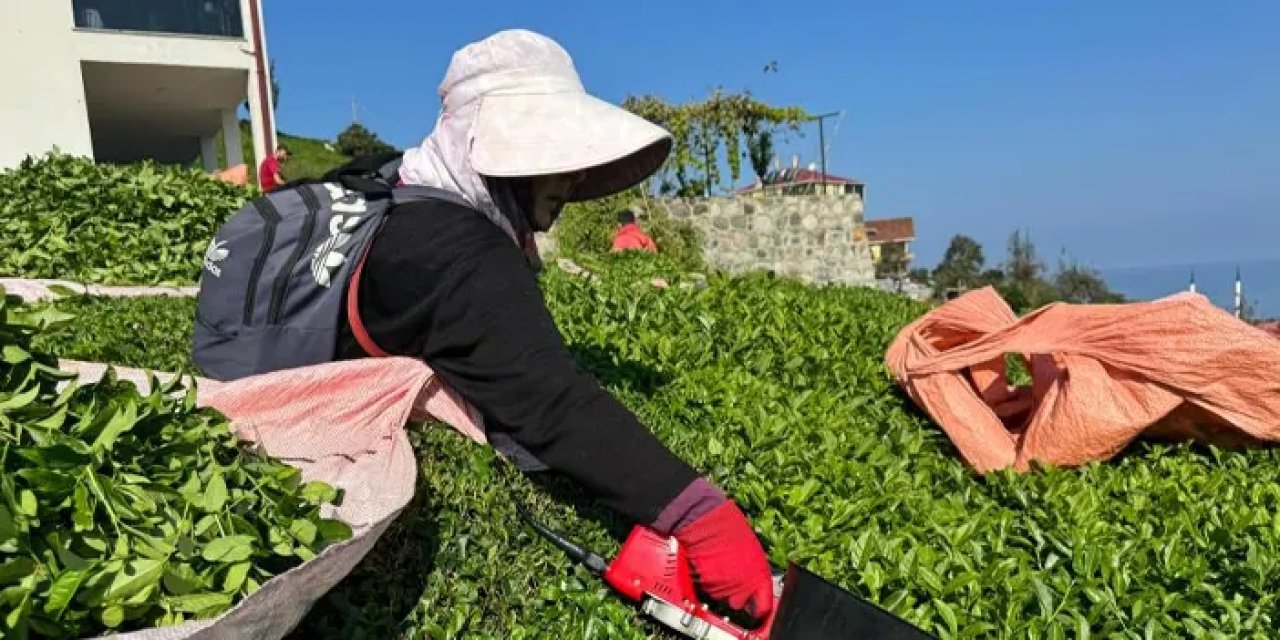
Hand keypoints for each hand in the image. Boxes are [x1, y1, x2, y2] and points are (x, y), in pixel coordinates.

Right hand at [673, 500, 774, 620]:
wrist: (706, 522)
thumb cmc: (729, 530)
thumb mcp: (752, 551)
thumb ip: (755, 572)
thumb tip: (755, 582)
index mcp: (759, 578)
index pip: (763, 607)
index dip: (760, 609)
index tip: (758, 609)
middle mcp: (742, 588)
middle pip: (739, 604)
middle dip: (736, 595)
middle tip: (732, 577)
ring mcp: (723, 589)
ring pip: (722, 597)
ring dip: (720, 586)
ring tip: (718, 565)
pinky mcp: (705, 586)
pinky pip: (708, 590)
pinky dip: (707, 581)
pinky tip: (709, 565)